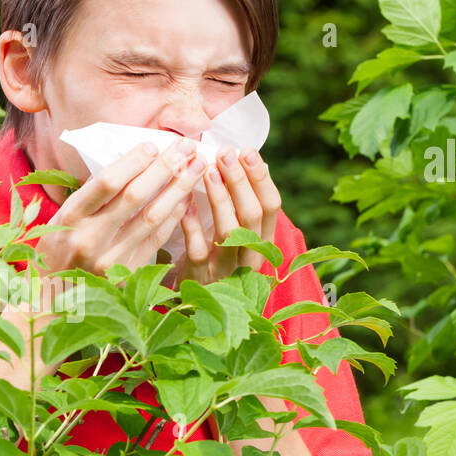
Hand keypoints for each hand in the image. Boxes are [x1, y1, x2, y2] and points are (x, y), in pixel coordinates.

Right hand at [36, 139, 206, 276]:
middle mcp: (90, 239)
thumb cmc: (60, 247)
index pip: (107, 182)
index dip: (133, 161)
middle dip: (164, 167)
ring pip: (152, 217)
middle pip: (135, 196)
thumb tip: (133, 161)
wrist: (55, 295)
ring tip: (196, 167)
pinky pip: (157, 239)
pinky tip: (186, 198)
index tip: (152, 144)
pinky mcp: (127, 274)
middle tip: (185, 147)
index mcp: (70, 217)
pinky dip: (174, 216)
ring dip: (178, 189)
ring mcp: (110, 259)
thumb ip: (93, 193)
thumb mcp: (64, 216)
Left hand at [176, 147, 280, 284]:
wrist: (195, 304)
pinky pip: (197, 248)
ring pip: (229, 232)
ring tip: (208, 170)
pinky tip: (185, 202)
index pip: (271, 206)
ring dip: (219, 198)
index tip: (247, 151)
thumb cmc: (215, 256)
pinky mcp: (200, 278)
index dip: (260, 177)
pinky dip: (191, 224)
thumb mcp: (234, 233)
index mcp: (263, 242)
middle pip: (252, 215)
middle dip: (240, 181)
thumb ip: (239, 204)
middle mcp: (250, 256)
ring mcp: (226, 269)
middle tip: (226, 154)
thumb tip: (239, 159)